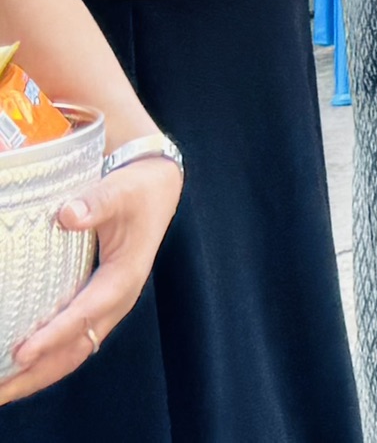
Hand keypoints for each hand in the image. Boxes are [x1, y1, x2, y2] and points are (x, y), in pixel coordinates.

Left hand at [0, 157, 181, 404]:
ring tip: (0, 393)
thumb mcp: (120, 191)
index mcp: (124, 277)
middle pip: (76, 350)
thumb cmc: (135, 191)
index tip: (20, 353)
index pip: (85, 313)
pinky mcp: (95, 307)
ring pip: (71, 354)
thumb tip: (68, 214)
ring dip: (36, 376)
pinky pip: (70, 345)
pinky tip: (17, 371)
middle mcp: (116, 302)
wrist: (154, 190)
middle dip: (36, 374)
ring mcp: (106, 309)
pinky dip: (44, 363)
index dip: (53, 335)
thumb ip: (96, 202)